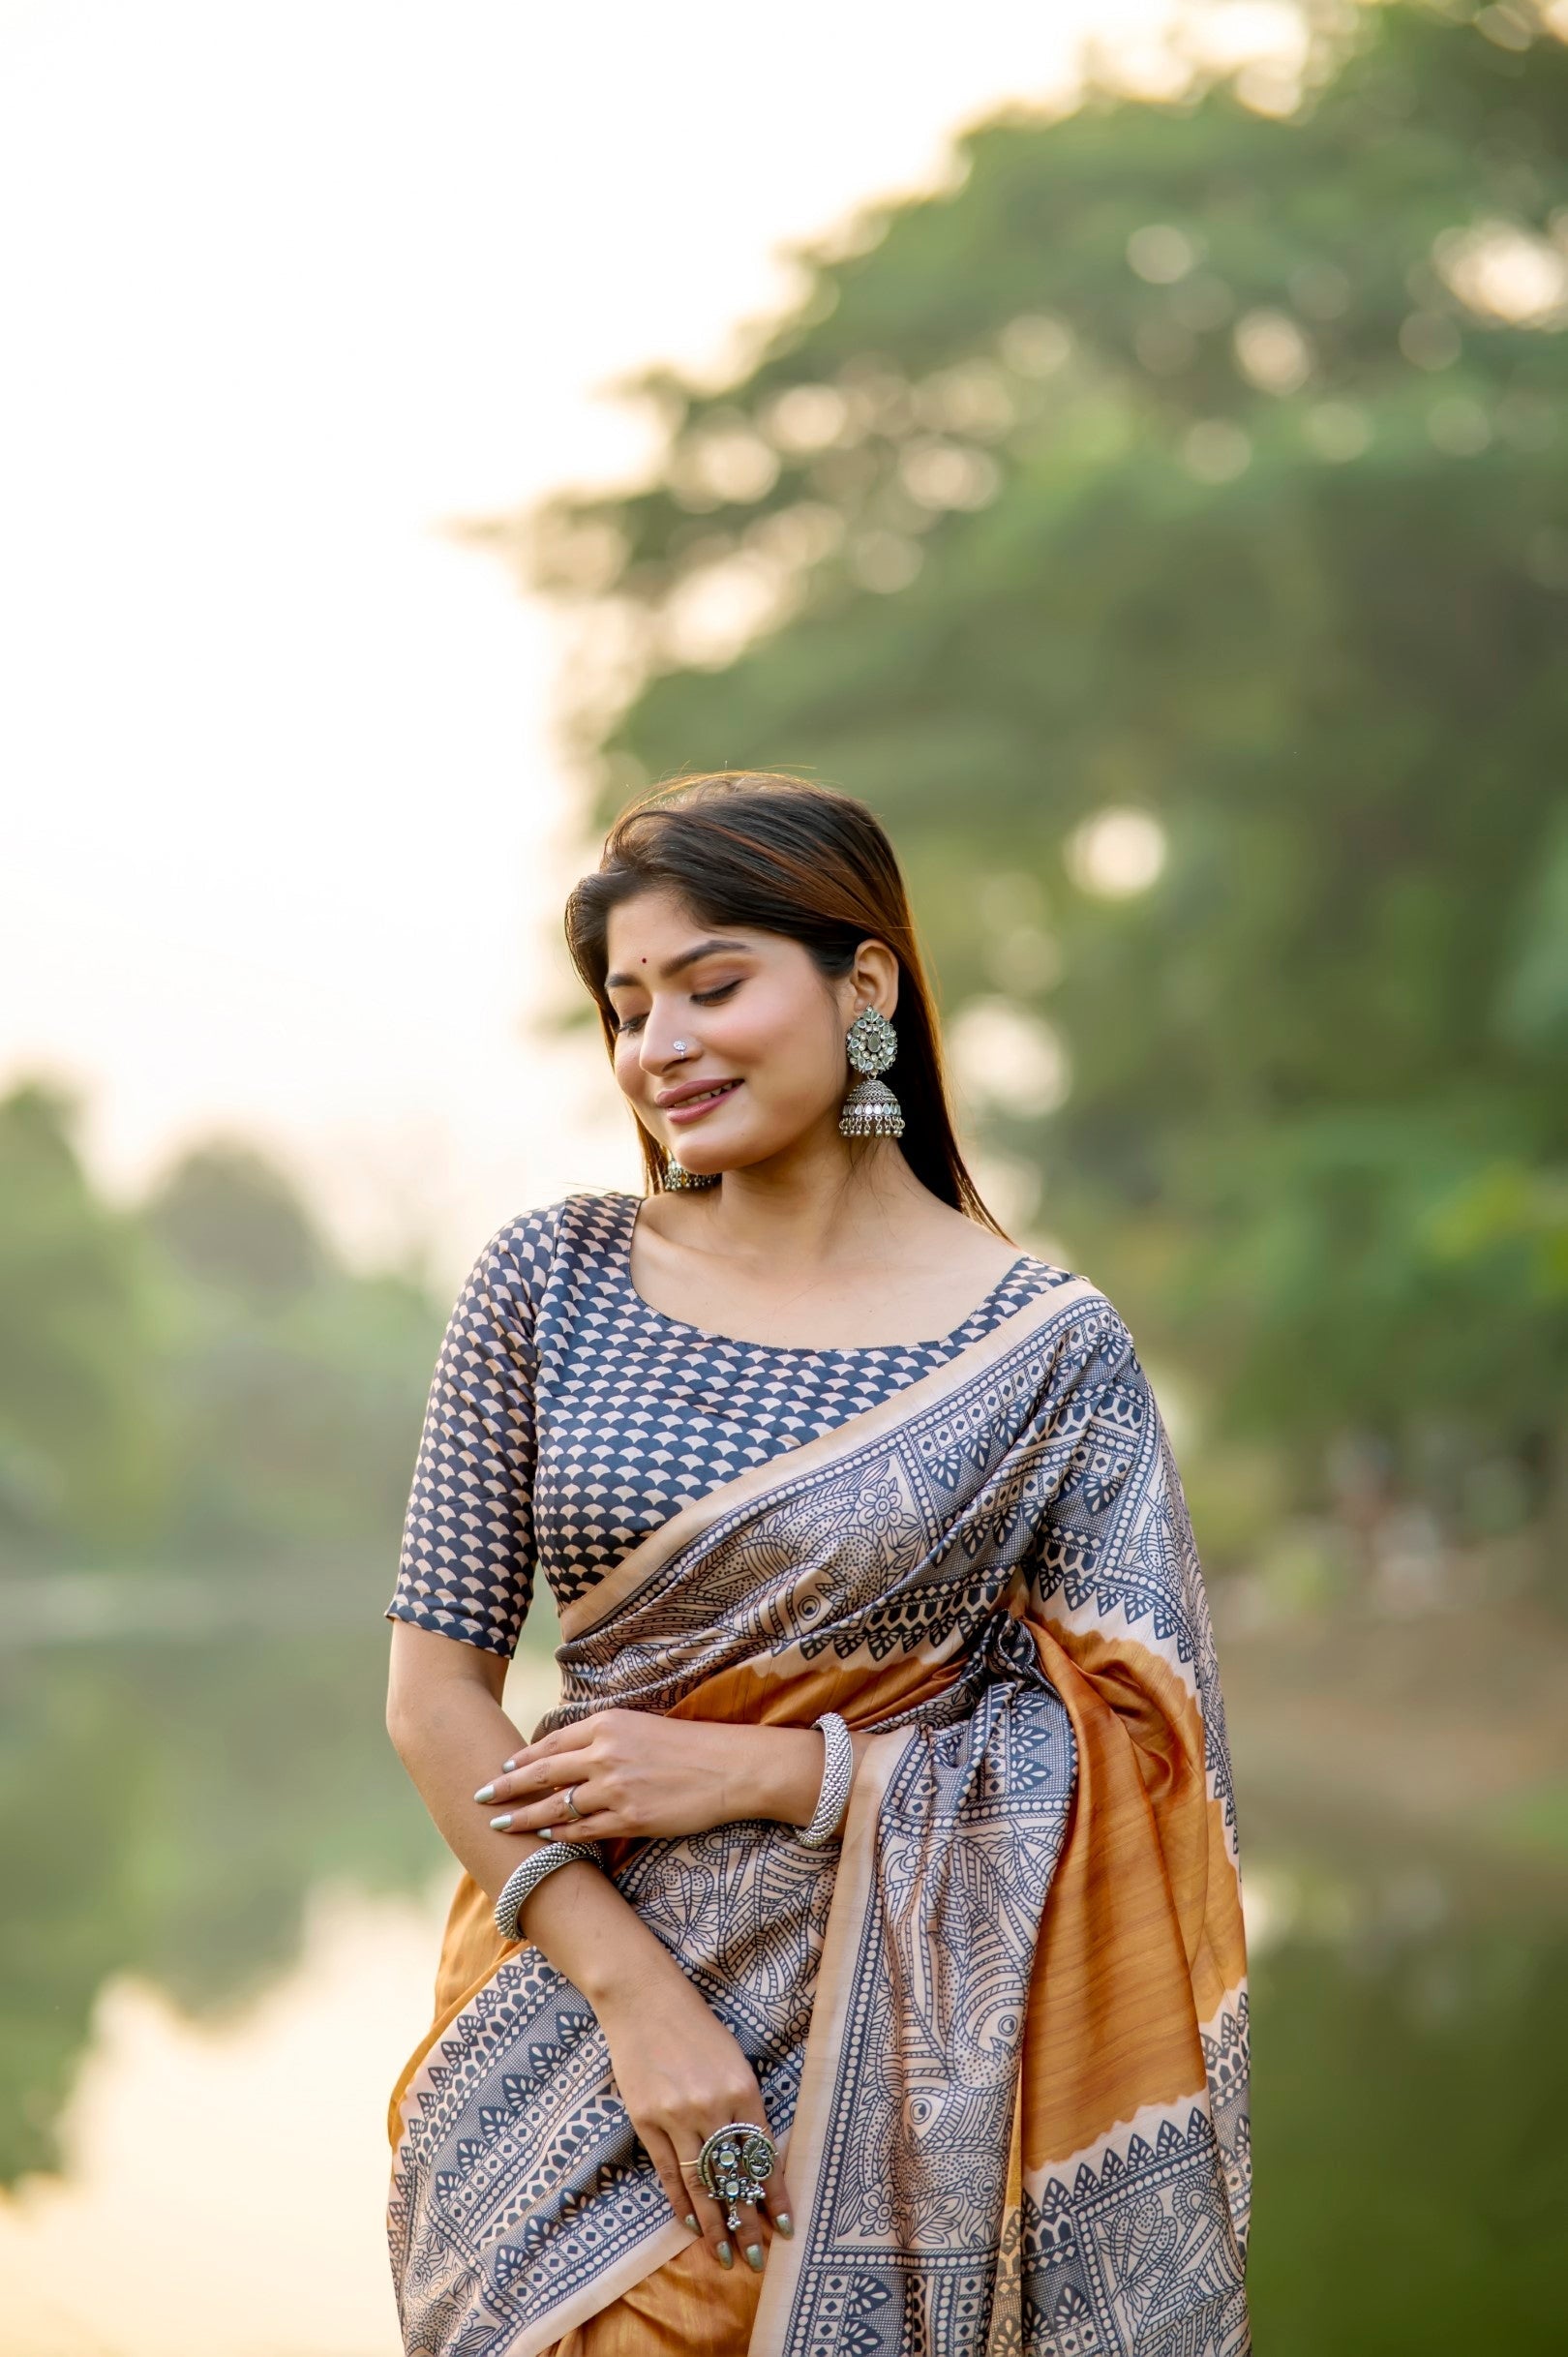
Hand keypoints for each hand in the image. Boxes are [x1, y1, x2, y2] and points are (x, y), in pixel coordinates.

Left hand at [475, 1709, 826, 1842]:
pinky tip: (544, 1837)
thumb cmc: (689, 1745)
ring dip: (523, 1817)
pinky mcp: (630, 1817)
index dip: (523, 1759)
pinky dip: (560, 1834)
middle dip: (506, 1787)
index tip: (500, 1768)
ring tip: (499, 1824)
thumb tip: (571, 1751)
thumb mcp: (641, 1726)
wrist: (731, 1767)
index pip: (551, 1743)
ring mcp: (615, 1787)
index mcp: (607, 1724)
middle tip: (479, 1797)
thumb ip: (604, 1736)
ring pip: (556, 1805)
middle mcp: (605, 1753)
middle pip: (542, 1773)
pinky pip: (584, 1829)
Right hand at [595, 1963, 795, 2274]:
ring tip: (721, 2254)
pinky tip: (688, 2224)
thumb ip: (743, 2106)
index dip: (774, 2197)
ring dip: (712, 2223)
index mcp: (743, 2089)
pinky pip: (667, 2171)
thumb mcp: (733, 2060)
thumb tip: (754, 2160)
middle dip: (745, 2223)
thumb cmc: (695, 2027)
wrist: (644, 2000)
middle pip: (732, 2178)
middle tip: (754, 2260)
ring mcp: (677, 2115)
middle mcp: (713, 2106)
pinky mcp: (647, 2120)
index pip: (763, 2157)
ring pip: (700, 2183)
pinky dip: (679, 2201)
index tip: (785, 2228)